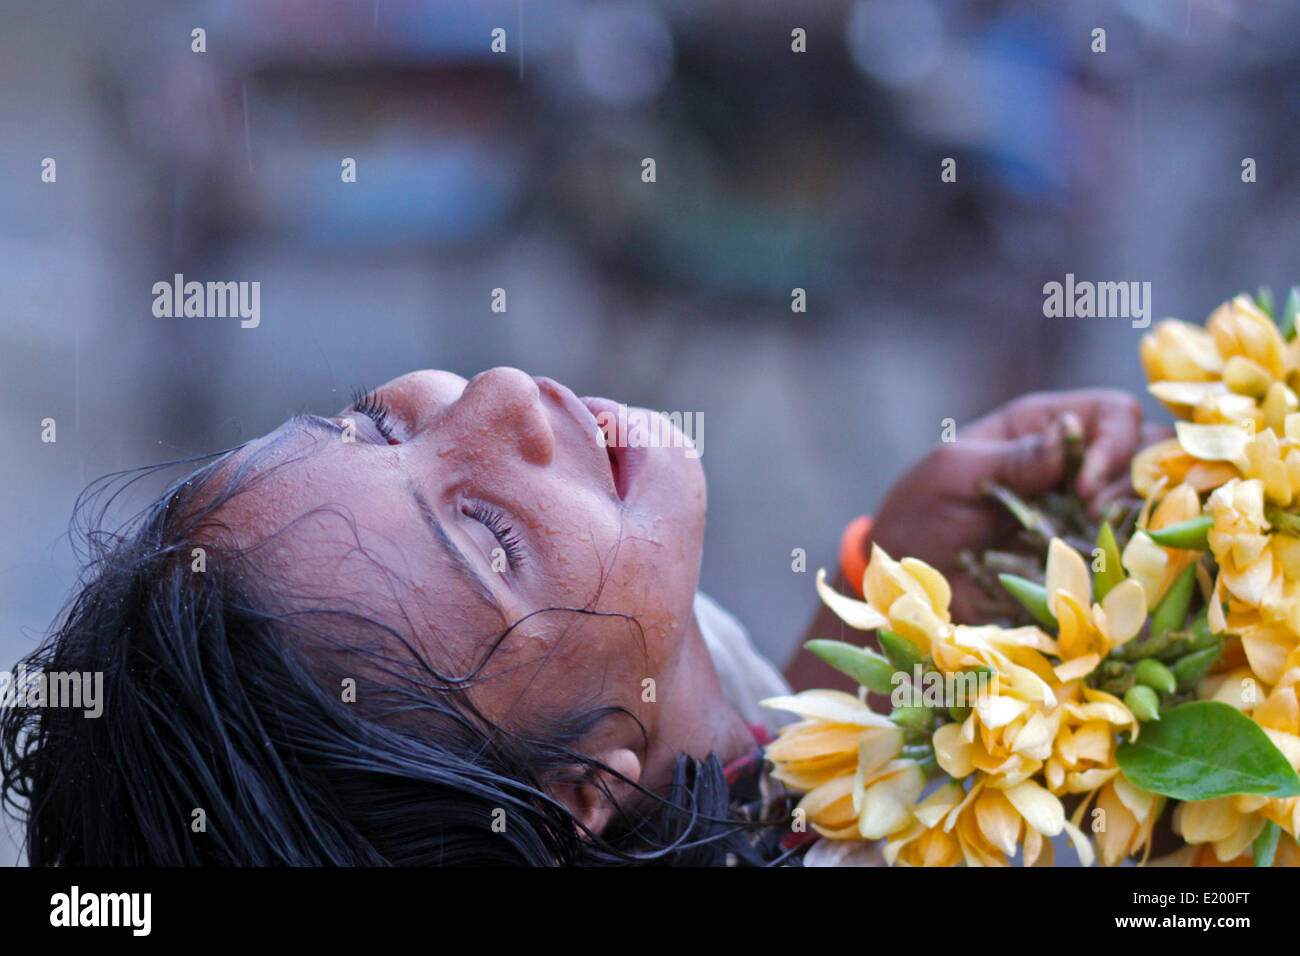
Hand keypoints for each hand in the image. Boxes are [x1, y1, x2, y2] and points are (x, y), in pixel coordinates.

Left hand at [869, 389, 1167, 621]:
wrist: (902, 574)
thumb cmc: (919, 511)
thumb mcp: (953, 471)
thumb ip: (1013, 455)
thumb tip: (1072, 433)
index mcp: (1042, 427)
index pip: (1113, 413)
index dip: (1115, 443)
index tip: (1082, 486)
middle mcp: (1075, 464)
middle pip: (1148, 451)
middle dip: (1136, 479)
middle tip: (1095, 513)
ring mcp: (1084, 511)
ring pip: (1149, 500)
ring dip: (1136, 517)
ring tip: (1095, 540)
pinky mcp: (1084, 556)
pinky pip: (1130, 551)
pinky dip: (1131, 556)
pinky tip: (1105, 569)